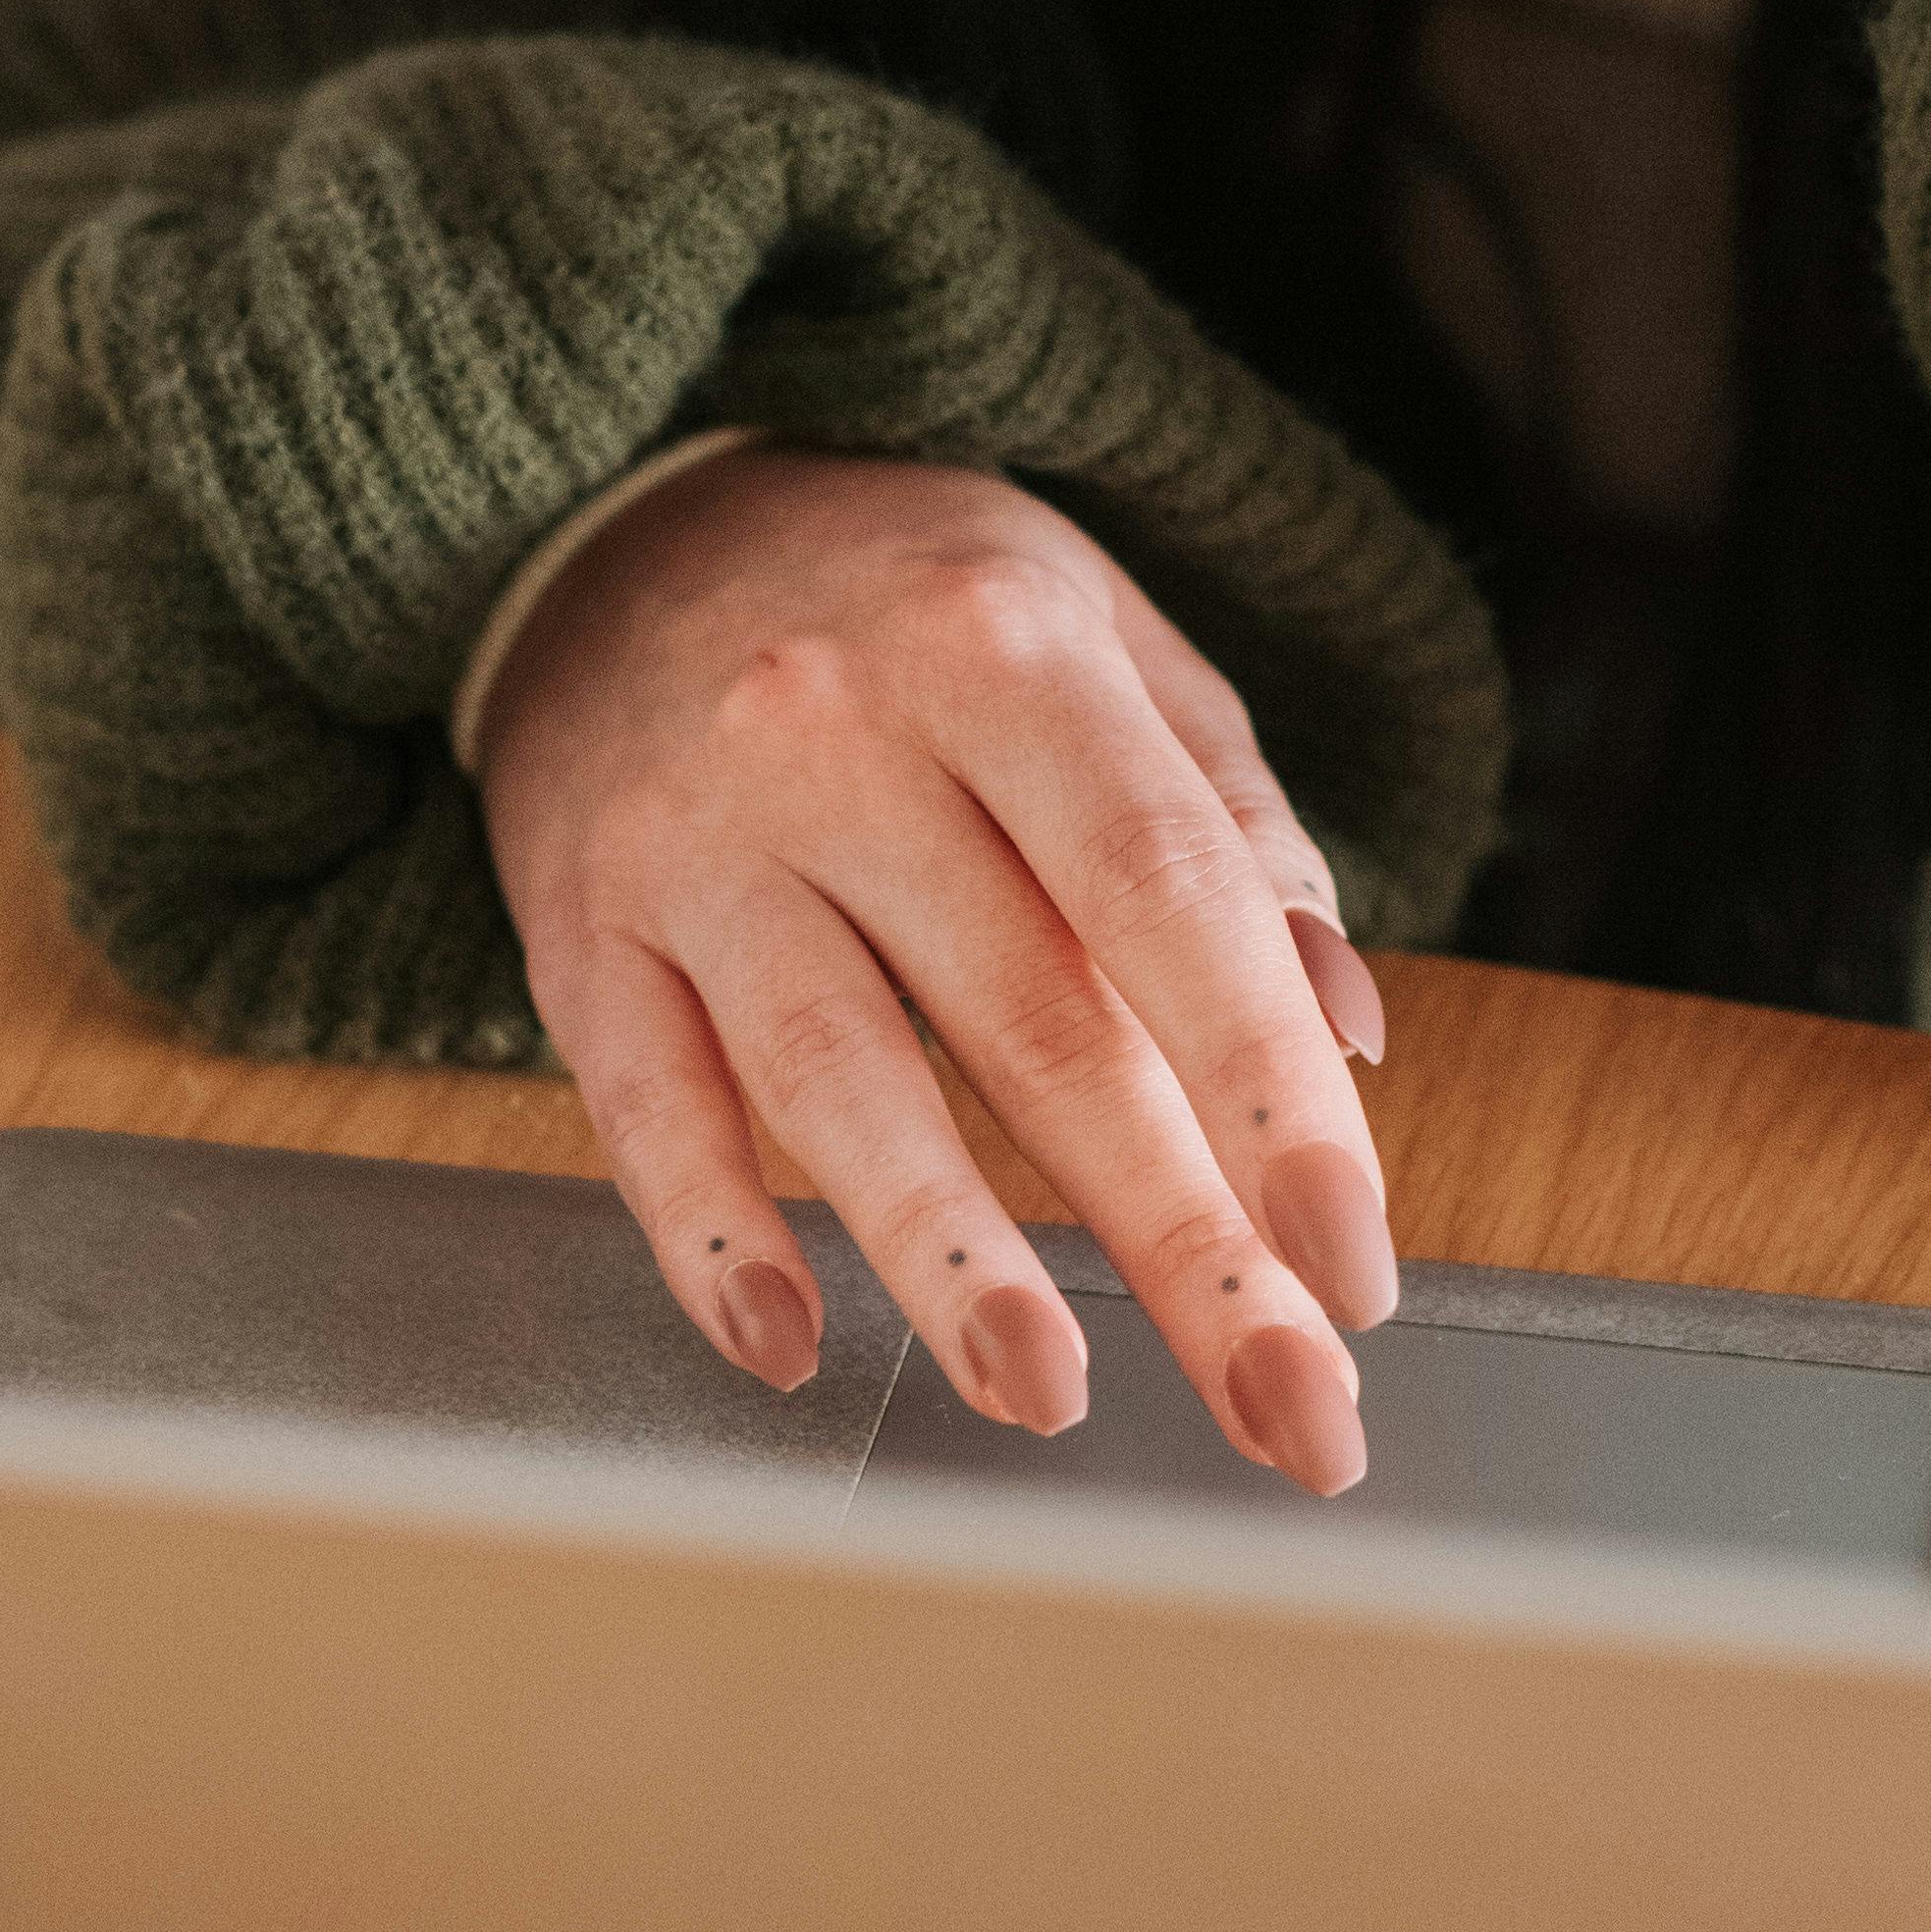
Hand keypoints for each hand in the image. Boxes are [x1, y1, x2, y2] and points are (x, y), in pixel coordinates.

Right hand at [475, 447, 1398, 1496]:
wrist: (622, 527)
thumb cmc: (908, 611)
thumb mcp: (1101, 643)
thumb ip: (1230, 825)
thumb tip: (1342, 1030)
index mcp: (1004, 649)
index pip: (1166, 895)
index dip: (1268, 1096)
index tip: (1351, 1268)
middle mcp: (835, 732)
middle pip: (1028, 1018)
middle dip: (1171, 1234)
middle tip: (1281, 1404)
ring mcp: (694, 835)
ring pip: (830, 1071)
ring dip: (945, 1255)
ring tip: (1046, 1391)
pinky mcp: (579, 926)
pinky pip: (640, 1100)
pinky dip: (707, 1233)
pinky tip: (783, 1344)